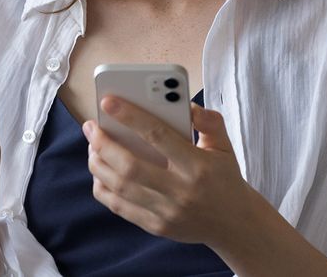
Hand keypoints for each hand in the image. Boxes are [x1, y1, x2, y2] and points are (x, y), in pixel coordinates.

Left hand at [83, 96, 257, 245]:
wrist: (235, 224)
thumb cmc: (225, 177)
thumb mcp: (225, 145)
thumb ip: (209, 121)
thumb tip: (186, 105)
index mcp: (197, 165)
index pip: (157, 135)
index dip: (129, 116)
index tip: (107, 101)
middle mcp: (180, 190)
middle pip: (130, 166)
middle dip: (103, 143)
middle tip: (91, 126)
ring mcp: (167, 212)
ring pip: (120, 188)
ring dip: (98, 164)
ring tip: (92, 146)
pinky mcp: (157, 226)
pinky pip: (120, 207)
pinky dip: (103, 188)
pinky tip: (100, 172)